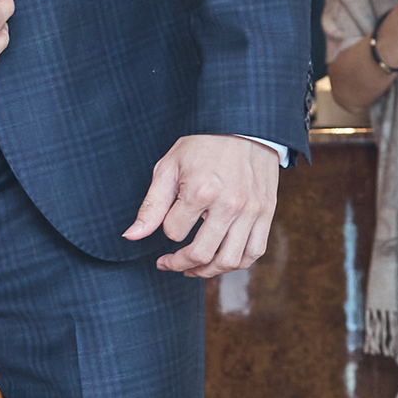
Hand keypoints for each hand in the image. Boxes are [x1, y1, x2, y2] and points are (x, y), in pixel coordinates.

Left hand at [124, 132, 278, 276]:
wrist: (244, 126)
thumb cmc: (203, 144)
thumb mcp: (169, 167)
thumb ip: (151, 205)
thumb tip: (131, 236)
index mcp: (201, 191)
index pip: (174, 232)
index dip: (167, 231)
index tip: (167, 223)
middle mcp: (230, 205)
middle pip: (202, 255)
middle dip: (180, 264)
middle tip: (170, 264)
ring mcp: (251, 211)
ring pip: (230, 261)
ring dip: (208, 271)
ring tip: (194, 268)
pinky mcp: (267, 213)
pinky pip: (254, 251)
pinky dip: (237, 263)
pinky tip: (221, 259)